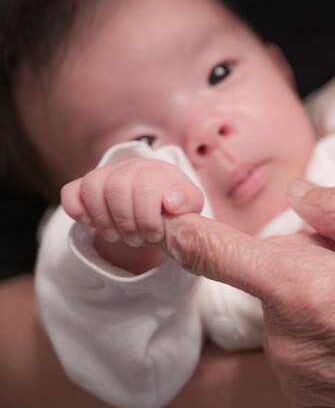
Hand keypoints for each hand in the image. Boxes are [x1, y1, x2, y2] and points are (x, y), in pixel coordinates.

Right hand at [62, 159, 202, 272]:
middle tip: (136, 240)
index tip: (154, 235)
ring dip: (103, 219)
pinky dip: (76, 209)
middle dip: (125, 221)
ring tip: (118, 236)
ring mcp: (107, 174)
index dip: (147, 217)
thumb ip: (187, 201)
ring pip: (92, 187)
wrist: (160, 202)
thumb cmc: (175, 204)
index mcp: (156, 169)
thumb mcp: (190, 204)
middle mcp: (130, 166)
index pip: (145, 187)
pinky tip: (90, 224)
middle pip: (116, 188)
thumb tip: (170, 201)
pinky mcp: (88, 186)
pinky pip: (71, 191)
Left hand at [161, 182, 334, 407]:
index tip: (166, 219)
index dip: (185, 232)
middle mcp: (292, 342)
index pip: (217, 254)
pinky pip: (301, 345)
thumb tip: (301, 198)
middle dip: (306, 260)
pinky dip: (326, 332)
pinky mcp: (313, 402)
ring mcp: (300, 379)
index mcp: (310, 291)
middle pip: (271, 274)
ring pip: (287, 310)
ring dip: (319, 297)